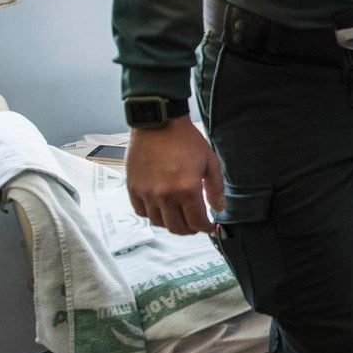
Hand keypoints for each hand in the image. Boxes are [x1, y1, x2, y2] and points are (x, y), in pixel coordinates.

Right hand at [126, 117, 224, 234]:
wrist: (158, 123)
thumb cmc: (185, 140)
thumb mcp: (209, 161)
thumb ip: (215, 188)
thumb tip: (219, 208)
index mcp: (187, 190)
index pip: (196, 222)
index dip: (205, 228)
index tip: (209, 227)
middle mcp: (165, 196)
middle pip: (177, 228)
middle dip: (189, 229)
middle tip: (195, 223)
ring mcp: (146, 193)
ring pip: (159, 222)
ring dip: (171, 222)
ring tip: (178, 215)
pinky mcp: (133, 188)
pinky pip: (141, 211)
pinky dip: (152, 214)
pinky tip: (161, 207)